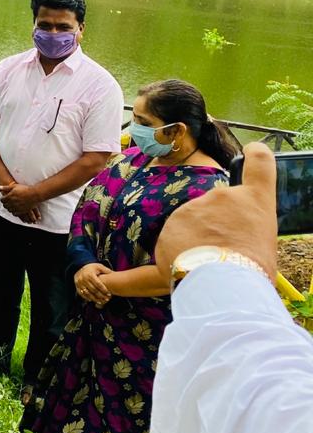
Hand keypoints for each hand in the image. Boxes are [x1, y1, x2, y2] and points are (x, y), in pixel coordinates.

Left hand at [0, 181, 40, 219]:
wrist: (35, 194)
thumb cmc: (25, 189)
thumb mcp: (15, 186)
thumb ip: (6, 188)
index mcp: (10, 196)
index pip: (2, 200)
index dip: (2, 199)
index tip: (4, 198)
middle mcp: (12, 203)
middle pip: (5, 205)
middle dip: (5, 203)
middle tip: (7, 202)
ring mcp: (17, 208)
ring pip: (9, 210)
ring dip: (9, 208)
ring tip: (11, 205)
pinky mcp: (21, 211)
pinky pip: (14, 213)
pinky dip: (14, 212)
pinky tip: (15, 209)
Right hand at [74, 262, 112, 304]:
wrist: (80, 267)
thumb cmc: (92, 268)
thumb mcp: (99, 267)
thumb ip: (106, 271)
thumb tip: (115, 274)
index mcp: (90, 274)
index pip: (98, 284)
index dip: (104, 290)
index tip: (109, 294)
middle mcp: (83, 278)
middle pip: (93, 290)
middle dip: (101, 295)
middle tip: (107, 299)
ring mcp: (79, 283)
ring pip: (87, 293)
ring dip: (94, 298)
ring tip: (101, 302)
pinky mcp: (77, 286)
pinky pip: (82, 294)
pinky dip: (87, 298)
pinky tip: (92, 300)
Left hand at [156, 141, 278, 287]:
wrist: (224, 283)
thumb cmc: (251, 269)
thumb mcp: (261, 240)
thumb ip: (242, 225)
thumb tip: (230, 230)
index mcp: (256, 200)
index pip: (260, 164)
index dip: (256, 154)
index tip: (253, 149)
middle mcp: (224, 195)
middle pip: (215, 208)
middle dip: (214, 226)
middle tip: (224, 250)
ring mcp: (195, 206)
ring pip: (192, 223)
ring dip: (195, 239)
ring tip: (208, 262)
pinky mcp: (172, 221)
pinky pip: (174, 236)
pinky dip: (179, 249)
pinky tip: (190, 263)